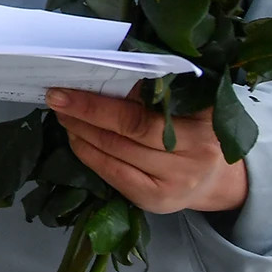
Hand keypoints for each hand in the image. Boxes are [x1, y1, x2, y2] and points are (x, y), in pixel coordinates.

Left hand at [48, 89, 250, 214]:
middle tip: (57, 98)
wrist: (215, 179)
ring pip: (116, 154)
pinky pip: (114, 175)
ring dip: (82, 132)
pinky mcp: (157, 201)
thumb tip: (102, 71)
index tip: (68, 84)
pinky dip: (89, 155)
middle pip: (127, 133)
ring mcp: (176, 183)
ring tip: (63, 114)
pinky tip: (76, 139)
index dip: (101, 102)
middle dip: (85, 113)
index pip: (143, 113)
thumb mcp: (191, 104)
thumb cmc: (195, 130)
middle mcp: (194, 155)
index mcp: (204, 123)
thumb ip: (159, 89)